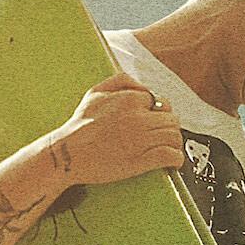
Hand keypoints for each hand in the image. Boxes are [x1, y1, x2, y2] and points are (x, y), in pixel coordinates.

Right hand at [47, 72, 185, 185]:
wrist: (68, 154)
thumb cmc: (79, 126)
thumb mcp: (95, 93)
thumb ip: (120, 81)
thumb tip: (142, 86)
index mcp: (130, 99)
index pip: (160, 102)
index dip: (158, 113)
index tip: (154, 122)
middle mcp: (139, 117)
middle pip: (172, 119)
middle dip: (169, 127)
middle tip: (163, 136)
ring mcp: (142, 139)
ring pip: (174, 136)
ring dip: (175, 143)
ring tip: (169, 148)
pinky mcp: (142, 160)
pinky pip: (171, 156)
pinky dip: (176, 159)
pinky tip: (172, 163)